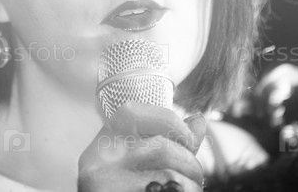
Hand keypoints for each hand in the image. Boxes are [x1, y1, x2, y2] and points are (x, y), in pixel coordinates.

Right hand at [78, 102, 206, 191]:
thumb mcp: (137, 166)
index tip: (188, 138)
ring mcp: (107, 187)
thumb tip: (199, 120)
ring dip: (191, 186)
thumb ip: (169, 143)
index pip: (133, 113)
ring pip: (170, 178)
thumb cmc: (127, 189)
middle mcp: (98, 165)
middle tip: (194, 178)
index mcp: (101, 148)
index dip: (170, 121)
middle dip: (190, 163)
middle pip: (160, 149)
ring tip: (183, 190)